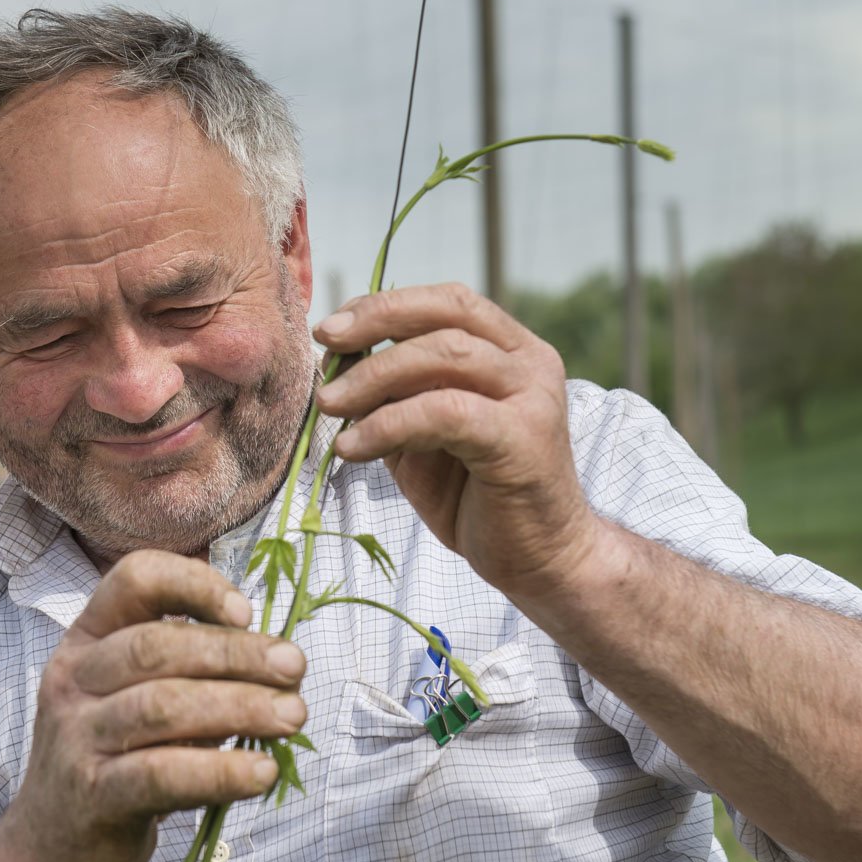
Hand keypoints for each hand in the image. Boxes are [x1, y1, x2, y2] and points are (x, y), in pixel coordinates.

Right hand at [0, 551, 308, 861]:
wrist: (52, 848)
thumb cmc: (117, 759)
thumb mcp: (136, 697)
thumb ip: (190, 670)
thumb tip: (280, 658)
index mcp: (87, 640)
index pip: (134, 581)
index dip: (194, 585)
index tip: (246, 612)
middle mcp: (74, 680)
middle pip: (157, 647)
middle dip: (237, 653)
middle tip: (295, 667)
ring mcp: (77, 738)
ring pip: (163, 707)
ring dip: (240, 707)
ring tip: (293, 716)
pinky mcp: (92, 797)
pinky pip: (161, 775)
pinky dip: (220, 772)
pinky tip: (262, 772)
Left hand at [312, 281, 603, 596]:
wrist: (538, 560)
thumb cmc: (476, 497)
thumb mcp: (422, 436)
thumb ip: (393, 397)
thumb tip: (334, 365)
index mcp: (512, 351)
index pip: (448, 301)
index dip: (386, 305)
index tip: (332, 327)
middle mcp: (530, 363)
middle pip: (444, 319)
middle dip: (374, 326)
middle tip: (324, 351)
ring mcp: (533, 397)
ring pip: (443, 358)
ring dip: (374, 378)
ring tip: (329, 406)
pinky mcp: (523, 439)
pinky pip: (444, 413)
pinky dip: (389, 424)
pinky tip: (352, 447)